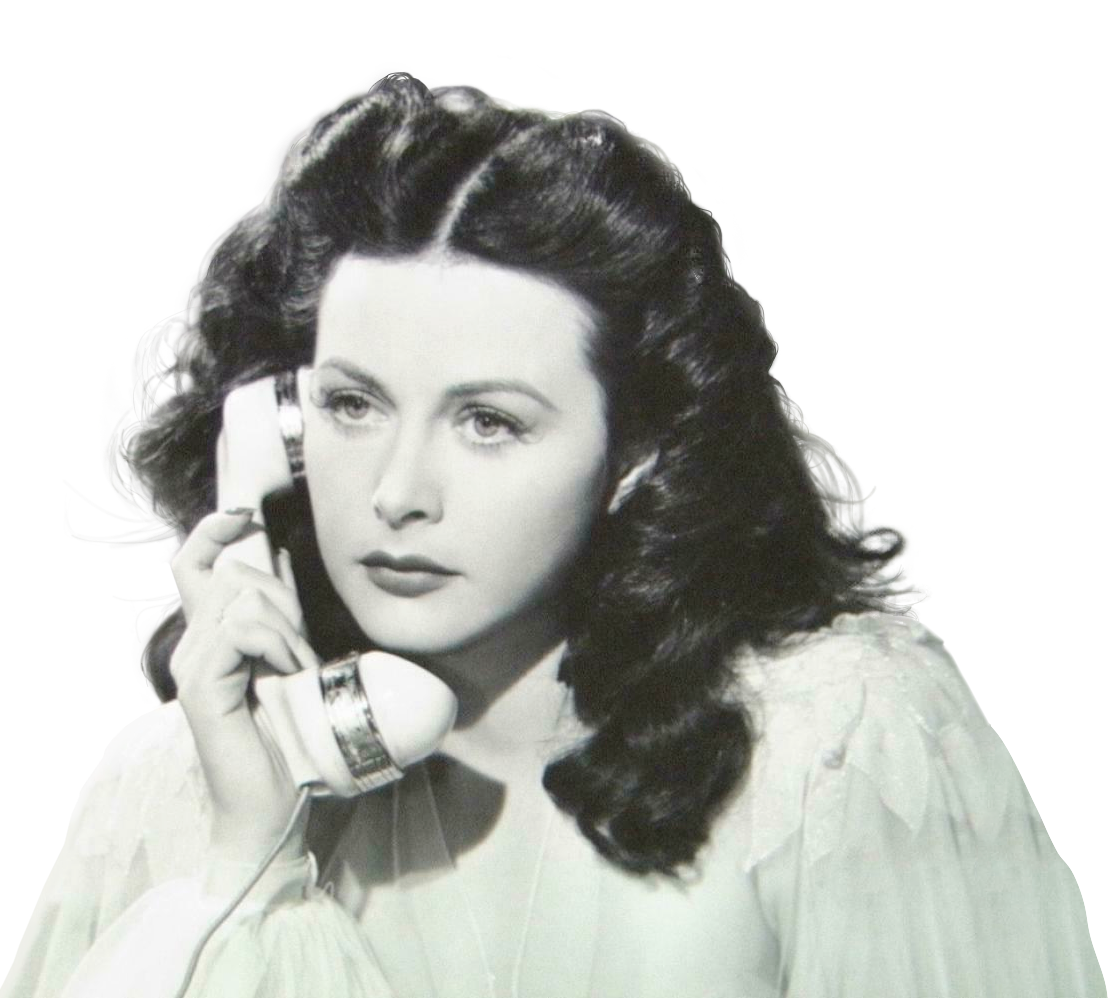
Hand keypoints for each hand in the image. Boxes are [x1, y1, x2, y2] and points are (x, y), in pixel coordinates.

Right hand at [169, 510, 319, 864]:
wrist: (273, 806)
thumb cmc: (288, 738)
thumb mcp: (289, 659)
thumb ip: (278, 613)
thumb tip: (279, 556)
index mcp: (210, 637)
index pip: (196, 564)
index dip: (215, 531)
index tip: (243, 514)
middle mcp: (193, 645)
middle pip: (236, 575)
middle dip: (282, 599)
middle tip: (302, 650)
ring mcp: (194, 666)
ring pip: (241, 599)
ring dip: (286, 628)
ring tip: (299, 669)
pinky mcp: (202, 688)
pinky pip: (240, 630)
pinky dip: (276, 644)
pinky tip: (287, 672)